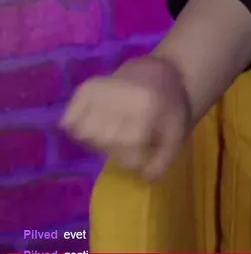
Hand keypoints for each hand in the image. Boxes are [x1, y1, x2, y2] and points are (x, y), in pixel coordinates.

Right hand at [59, 56, 191, 180]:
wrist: (158, 73)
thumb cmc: (169, 109)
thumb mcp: (178, 134)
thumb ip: (164, 161)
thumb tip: (144, 179)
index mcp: (146, 109)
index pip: (128, 151)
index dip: (134, 158)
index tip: (143, 148)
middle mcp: (120, 98)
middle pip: (103, 143)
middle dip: (115, 148)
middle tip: (127, 138)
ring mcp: (100, 91)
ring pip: (83, 133)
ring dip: (95, 139)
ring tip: (112, 130)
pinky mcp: (85, 88)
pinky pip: (68, 120)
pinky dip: (78, 126)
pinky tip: (96, 121)